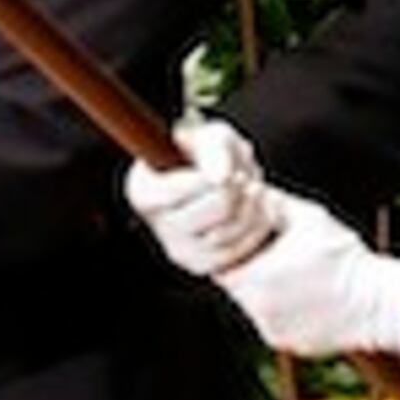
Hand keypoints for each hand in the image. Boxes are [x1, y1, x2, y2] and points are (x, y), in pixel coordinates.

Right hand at [123, 119, 272, 276]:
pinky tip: (254, 210)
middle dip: (240, 188)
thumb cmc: (209, 153)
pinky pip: (238, 252)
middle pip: (218, 208)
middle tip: (242, 176)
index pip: (186, 188)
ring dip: (253, 206)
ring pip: (230, 232)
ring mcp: (177, 248)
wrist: (222, 176)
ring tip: (250, 189)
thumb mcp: (212, 135)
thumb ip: (214, 148)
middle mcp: (156, 223)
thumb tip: (219, 177)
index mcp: (144, 190)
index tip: (226, 167)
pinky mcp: (200, 265)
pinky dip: (256, 229)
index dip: (216, 175)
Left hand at [214, 189, 399, 359]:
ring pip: (253, 305)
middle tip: (275, 255)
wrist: (378, 303)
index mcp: (256, 277)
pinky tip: (304, 296)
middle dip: (250, 267)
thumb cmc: (346, 260)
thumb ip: (272, 202)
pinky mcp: (286, 343)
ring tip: (295, 275)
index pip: (220, 263)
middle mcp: (258, 309)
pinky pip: (272, 322)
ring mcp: (271, 330)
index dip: (232, 247)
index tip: (250, 240)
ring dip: (265, 289)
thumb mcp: (309, 217)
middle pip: (236, 285)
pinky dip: (281, 309)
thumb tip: (249, 189)